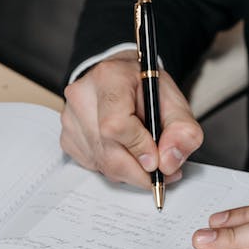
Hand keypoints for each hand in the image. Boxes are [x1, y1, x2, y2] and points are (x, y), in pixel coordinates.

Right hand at [60, 54, 203, 188]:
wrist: (118, 78)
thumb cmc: (143, 87)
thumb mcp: (173, 100)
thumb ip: (182, 130)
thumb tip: (169, 163)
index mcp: (108, 78)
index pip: (115, 126)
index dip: (139, 149)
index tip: (157, 160)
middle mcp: (82, 97)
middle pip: (108, 153)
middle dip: (139, 171)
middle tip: (160, 171)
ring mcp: (70, 119)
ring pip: (102, 164)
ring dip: (128, 170)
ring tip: (143, 153)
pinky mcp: (67, 138)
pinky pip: (93, 166)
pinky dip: (113, 167)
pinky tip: (123, 150)